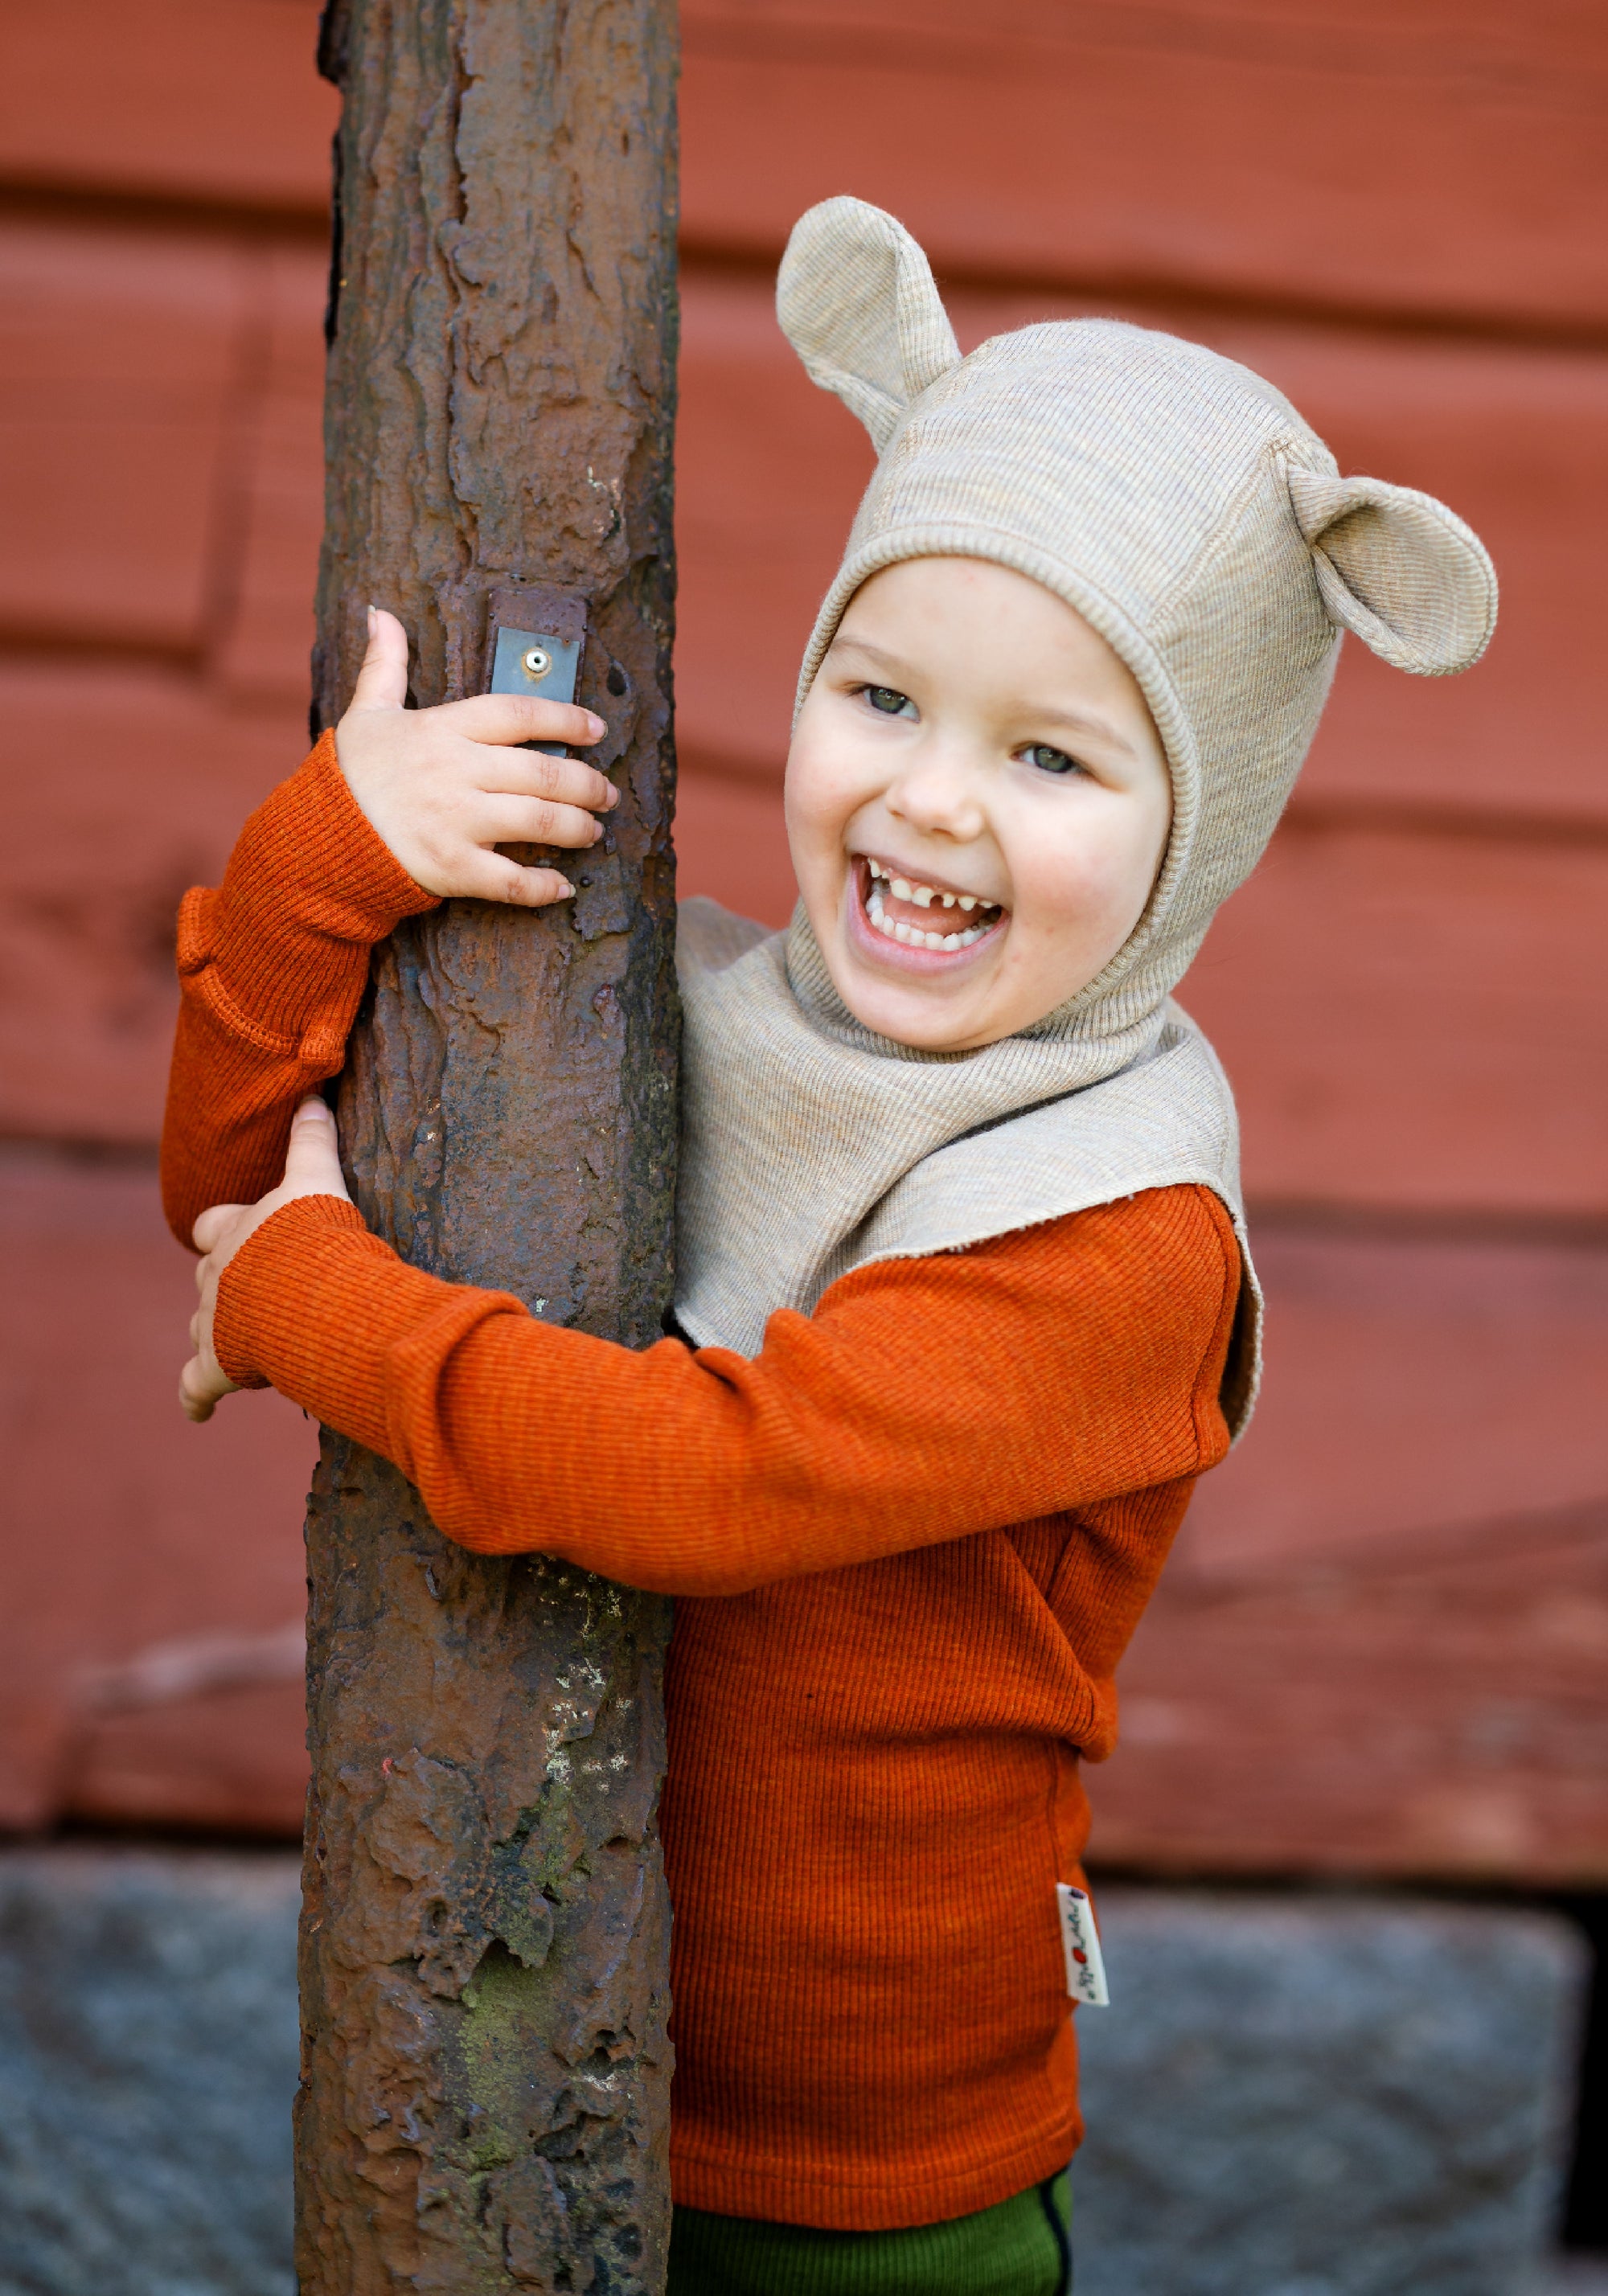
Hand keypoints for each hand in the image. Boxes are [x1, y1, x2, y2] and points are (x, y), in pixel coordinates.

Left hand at [180, 1097, 352, 1422]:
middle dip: (224, 1281)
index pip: (214, 1224)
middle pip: (207, 1275)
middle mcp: (217, 1275)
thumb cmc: (313, 1236)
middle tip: (255, 1291)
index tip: (233, 1234)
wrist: (306, 1294)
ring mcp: (213, 1320)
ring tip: (236, 1344)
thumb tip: (314, 1092)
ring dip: (214, 1332)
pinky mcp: (217, 1364)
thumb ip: (313, 1139)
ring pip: (201, 1325)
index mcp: (236, 1232)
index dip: (225, 1229)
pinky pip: (196, 1386)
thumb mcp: (317, 1179)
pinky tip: (196, 1410)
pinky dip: (195, 1398)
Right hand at [335, 605, 618, 906]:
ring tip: (594, 831)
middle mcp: (455, 772)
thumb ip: (384, 664)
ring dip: (578, 828)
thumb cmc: (350, 775)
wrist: (316, 839)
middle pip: (543, 771)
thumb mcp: (365, 712)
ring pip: (539, 821)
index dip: (567, 718)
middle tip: (608, 794)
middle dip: (588, 784)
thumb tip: (378, 612)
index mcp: (442, 730)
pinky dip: (544, 887)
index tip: (597, 729)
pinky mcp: (450, 867)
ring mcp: (455, 821)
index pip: (519, 714)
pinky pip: (511, 881)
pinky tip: (563, 886)